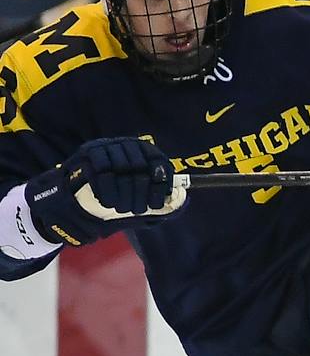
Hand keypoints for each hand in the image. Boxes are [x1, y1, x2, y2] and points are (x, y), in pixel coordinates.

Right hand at [29, 137, 184, 246]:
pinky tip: (108, 202)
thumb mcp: (140, 197)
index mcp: (145, 151)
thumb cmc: (117, 195)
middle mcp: (127, 145)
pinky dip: (106, 189)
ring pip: (121, 169)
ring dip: (123, 193)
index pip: (158, 162)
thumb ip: (160, 198)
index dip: (160, 182)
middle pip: (140, 167)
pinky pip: (101, 171)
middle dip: (139, 193)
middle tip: (137, 211)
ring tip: (122, 209)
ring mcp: (108, 146)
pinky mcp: (89, 152)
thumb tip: (182, 200)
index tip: (156, 202)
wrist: (80, 193)